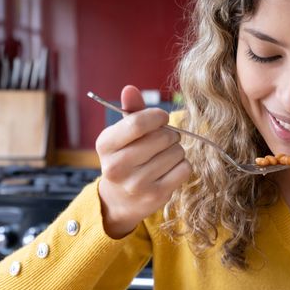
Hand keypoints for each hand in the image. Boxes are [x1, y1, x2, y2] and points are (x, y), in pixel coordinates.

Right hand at [95, 85, 190, 238]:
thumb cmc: (124, 158)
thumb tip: (130, 89)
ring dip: (176, 150)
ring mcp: (136, 184)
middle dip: (169, 134)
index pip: (137, 123)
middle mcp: (117, 167)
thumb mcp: (121, 135)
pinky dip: (182, 165)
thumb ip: (129, 111)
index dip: (157, 116)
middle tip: (164, 140)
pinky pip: (184, 169)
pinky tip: (170, 169)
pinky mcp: (156, 197)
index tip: (162, 118)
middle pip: (162, 137)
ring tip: (164, 156)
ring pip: (176, 152)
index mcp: (105, 145)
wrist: (119, 200)